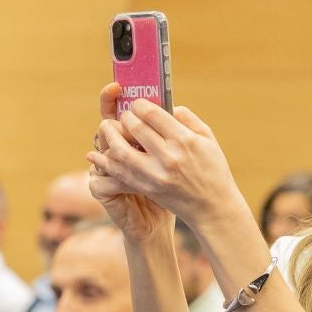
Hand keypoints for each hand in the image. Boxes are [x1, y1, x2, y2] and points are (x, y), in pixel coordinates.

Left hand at [89, 84, 244, 231]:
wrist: (211, 207)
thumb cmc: (213, 169)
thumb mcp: (208, 139)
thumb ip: (188, 119)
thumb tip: (169, 107)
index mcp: (184, 140)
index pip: (152, 114)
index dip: (139, 105)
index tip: (137, 104)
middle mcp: (168, 157)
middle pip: (135, 129)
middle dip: (125, 118)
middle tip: (124, 116)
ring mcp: (156, 175)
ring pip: (121, 152)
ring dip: (110, 137)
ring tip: (107, 129)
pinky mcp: (147, 188)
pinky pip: (121, 173)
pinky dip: (107, 163)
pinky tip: (99, 155)